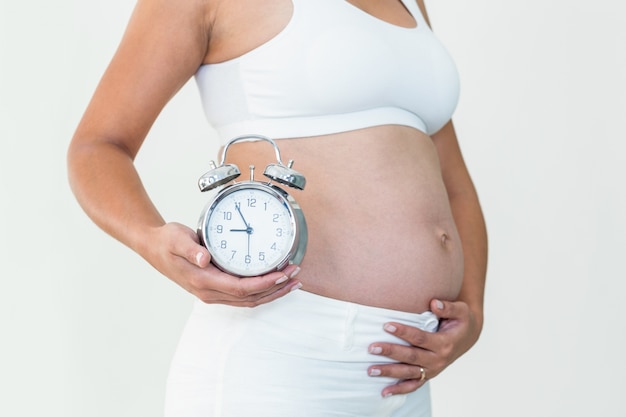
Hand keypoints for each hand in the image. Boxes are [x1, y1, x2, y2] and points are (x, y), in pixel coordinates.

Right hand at [143, 222, 301, 306]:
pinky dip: (262, 291)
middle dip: (276, 289)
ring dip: (272, 293)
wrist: (154, 247)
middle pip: (250, 298)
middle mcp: (209, 292)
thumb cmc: (166, 241)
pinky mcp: (215, 288)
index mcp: (202, 281)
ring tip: (292, 281)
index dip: (264, 284)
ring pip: (249, 300)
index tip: (282, 274)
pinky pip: (243, 295)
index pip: (241, 288)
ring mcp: (212, 293)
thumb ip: (190, 248)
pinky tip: (274, 282)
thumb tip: (204, 258)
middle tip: (295, 276)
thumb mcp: (176, 239)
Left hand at [367, 299, 481, 396]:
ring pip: (408, 373)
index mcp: (444, 343)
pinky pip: (413, 385)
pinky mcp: (428, 375)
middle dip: (391, 352)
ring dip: (389, 372)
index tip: (387, 325)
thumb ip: (448, 307)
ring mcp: (432, 369)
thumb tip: (433, 303)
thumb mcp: (461, 310)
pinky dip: (399, 390)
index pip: (420, 338)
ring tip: (370, 370)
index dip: (404, 332)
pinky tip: (384, 392)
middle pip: (411, 357)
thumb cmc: (461, 320)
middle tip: (372, 348)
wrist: (468, 336)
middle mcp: (438, 359)